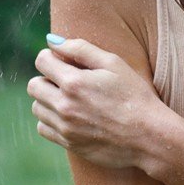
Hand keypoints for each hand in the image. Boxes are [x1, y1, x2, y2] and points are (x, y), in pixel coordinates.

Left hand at [29, 36, 167, 171]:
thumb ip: (80, 49)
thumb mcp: (113, 64)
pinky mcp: (68, 143)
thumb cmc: (135, 96)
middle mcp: (64, 105)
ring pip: (37, 108)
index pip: (42, 61)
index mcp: (74, 82)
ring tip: (70, 99)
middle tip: (67, 81)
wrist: (149, 137)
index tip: (63, 61)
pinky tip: (69, 116)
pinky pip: (43, 129)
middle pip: (34, 86)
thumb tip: (51, 41)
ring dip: (48, 100)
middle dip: (47, 78)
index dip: (50, 57)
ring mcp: (65, 127)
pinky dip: (51, 120)